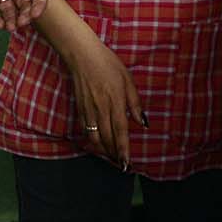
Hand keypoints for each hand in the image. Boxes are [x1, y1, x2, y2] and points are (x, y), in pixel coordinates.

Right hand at [64, 40, 144, 167]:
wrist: (82, 56)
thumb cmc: (108, 64)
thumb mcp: (128, 80)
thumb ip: (134, 103)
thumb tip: (142, 122)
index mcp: (115, 101)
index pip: (120, 131)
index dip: (123, 149)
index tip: (127, 163)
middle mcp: (101, 109)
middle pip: (107, 139)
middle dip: (114, 155)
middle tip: (122, 165)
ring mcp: (88, 110)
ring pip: (95, 138)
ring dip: (103, 151)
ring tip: (112, 158)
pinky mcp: (80, 109)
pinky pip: (86, 130)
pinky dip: (93, 141)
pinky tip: (99, 144)